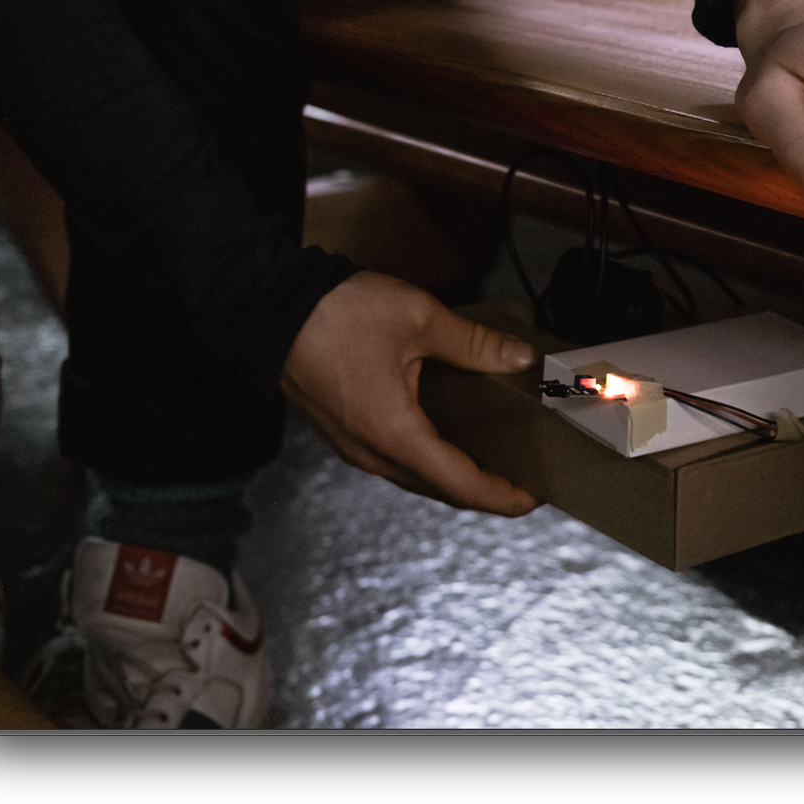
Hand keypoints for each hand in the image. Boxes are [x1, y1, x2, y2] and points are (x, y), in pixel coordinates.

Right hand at [281, 271, 539, 515]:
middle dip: (486, 492)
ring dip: (456, 478)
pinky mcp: (344, 434)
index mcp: (395, 435)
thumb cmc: (338, 313)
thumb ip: (474, 344)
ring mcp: (354, 448)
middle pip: (441, 490)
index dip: (503, 497)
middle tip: (526, 479)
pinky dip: (430, 462)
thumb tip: (520, 357)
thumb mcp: (419, 319)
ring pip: (416, 479)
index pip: (461, 485)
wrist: (267, 306)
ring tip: (496, 462)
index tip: (536, 497)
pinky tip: (451, 439)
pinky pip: (396, 462)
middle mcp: (372, 454)